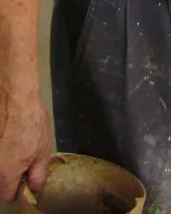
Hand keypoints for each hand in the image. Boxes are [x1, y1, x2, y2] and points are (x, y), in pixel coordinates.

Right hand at [0, 85, 51, 200]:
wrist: (16, 97)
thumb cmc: (32, 123)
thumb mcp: (42, 150)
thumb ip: (38, 174)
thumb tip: (34, 188)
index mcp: (6, 173)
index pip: (7, 196)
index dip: (18, 189)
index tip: (25, 177)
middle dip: (9, 176)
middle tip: (22, 160)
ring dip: (4, 163)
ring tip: (15, 146)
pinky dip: (1, 150)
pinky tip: (8, 137)